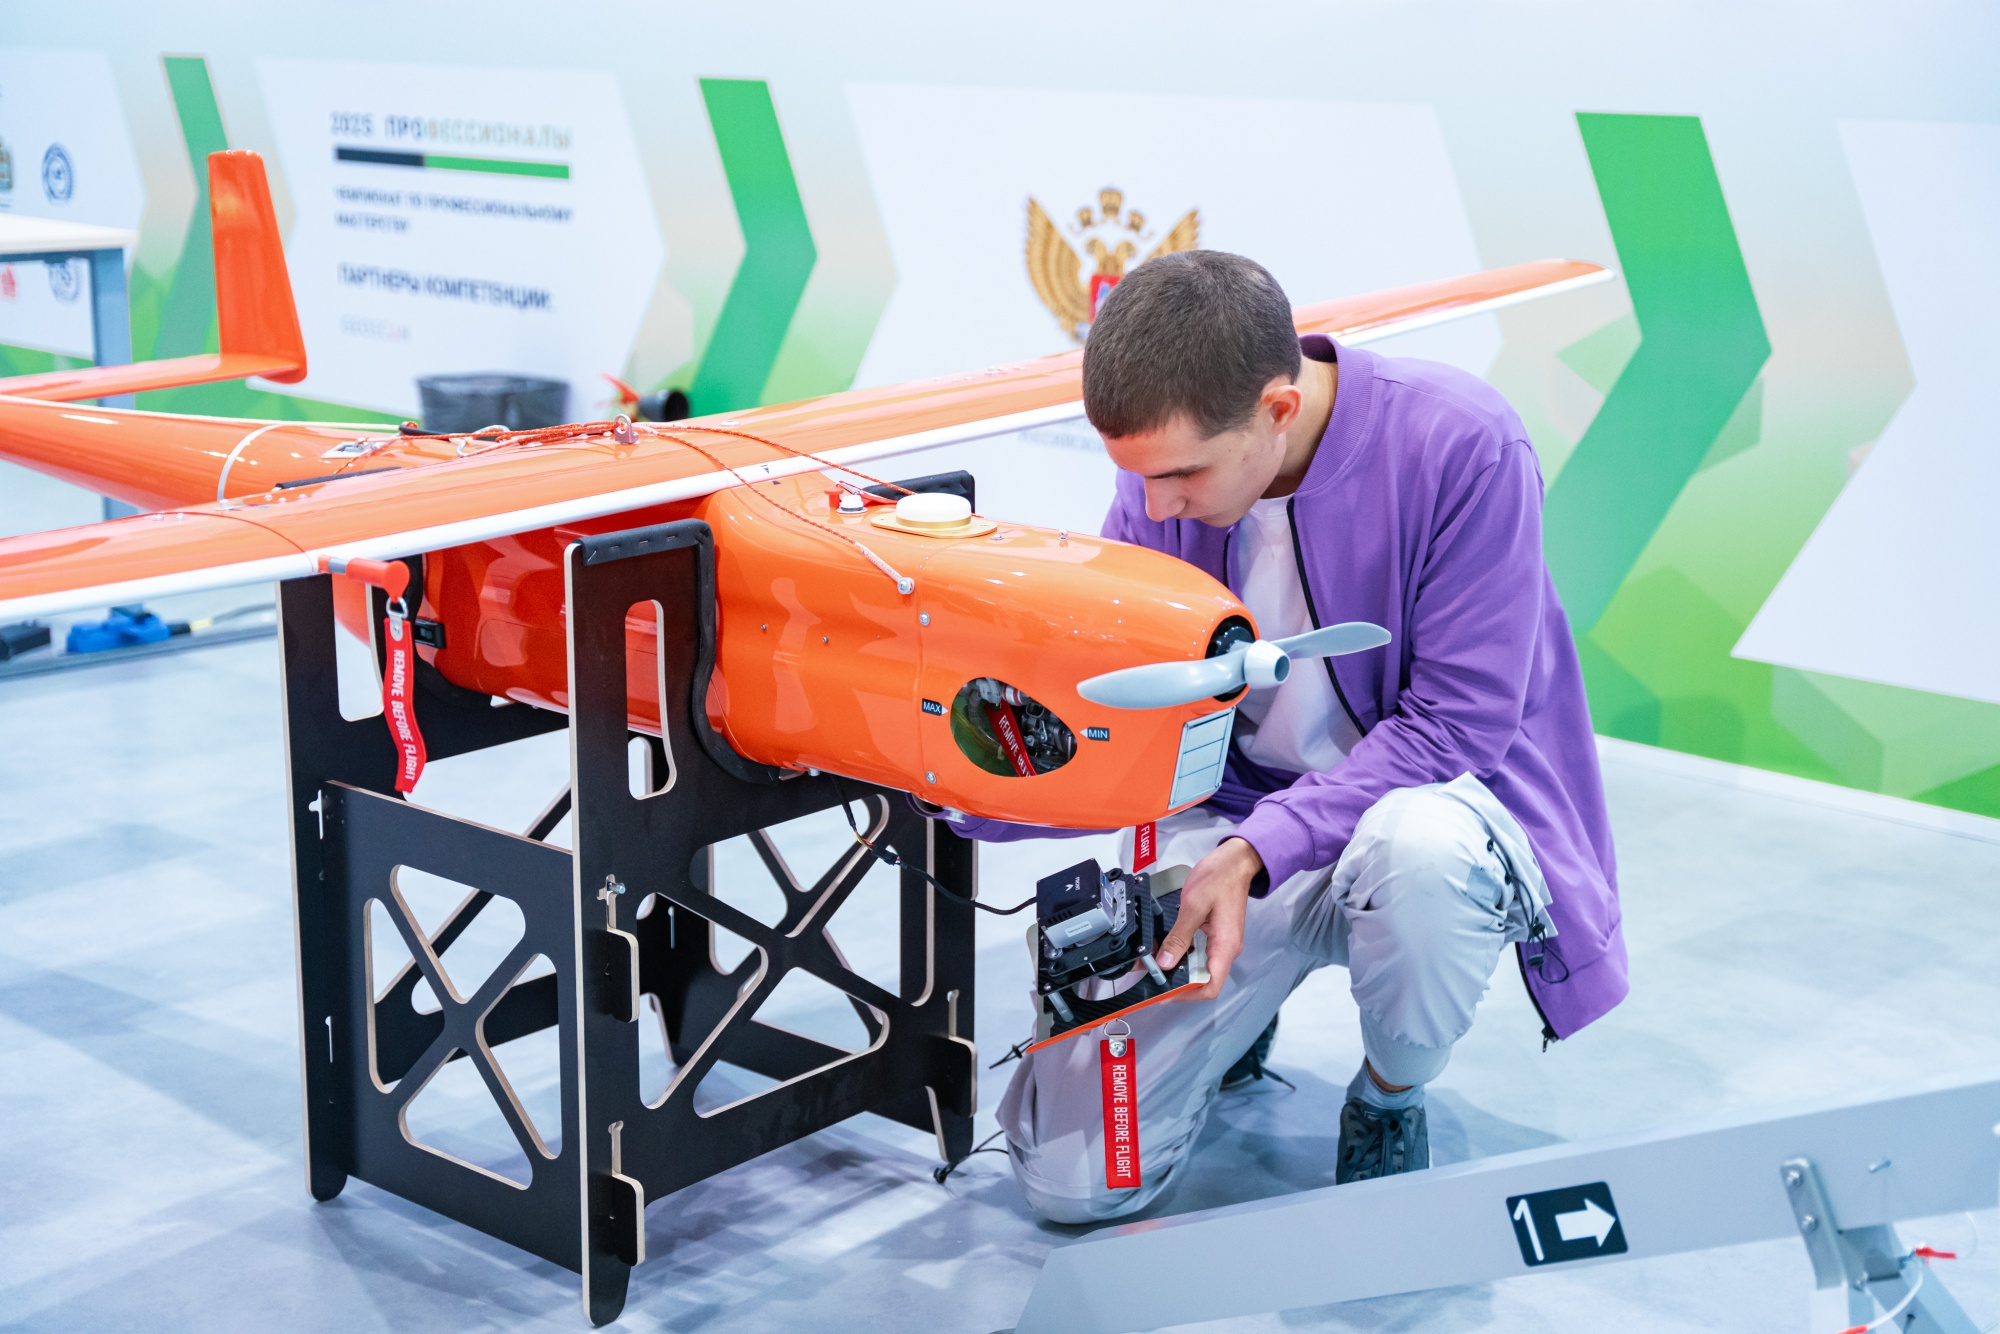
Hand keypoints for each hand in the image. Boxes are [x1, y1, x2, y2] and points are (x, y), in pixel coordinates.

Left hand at [1155, 836, 1261, 1000]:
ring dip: (1179, 969)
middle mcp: (1227, 949)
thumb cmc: (1220, 877)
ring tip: (1157, 965)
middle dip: (1178, 984)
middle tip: (1154, 978)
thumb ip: (1179, 936)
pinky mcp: (1217, 936)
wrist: (1236, 861)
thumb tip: (1165, 962)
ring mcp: (1223, 943)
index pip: (1209, 986)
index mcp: (1225, 946)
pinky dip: (1184, 955)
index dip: (1186, 995)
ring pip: (1200, 968)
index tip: (1164, 993)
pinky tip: (1168, 949)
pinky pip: (1200, 954)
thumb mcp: (1193, 905)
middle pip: (1204, 981)